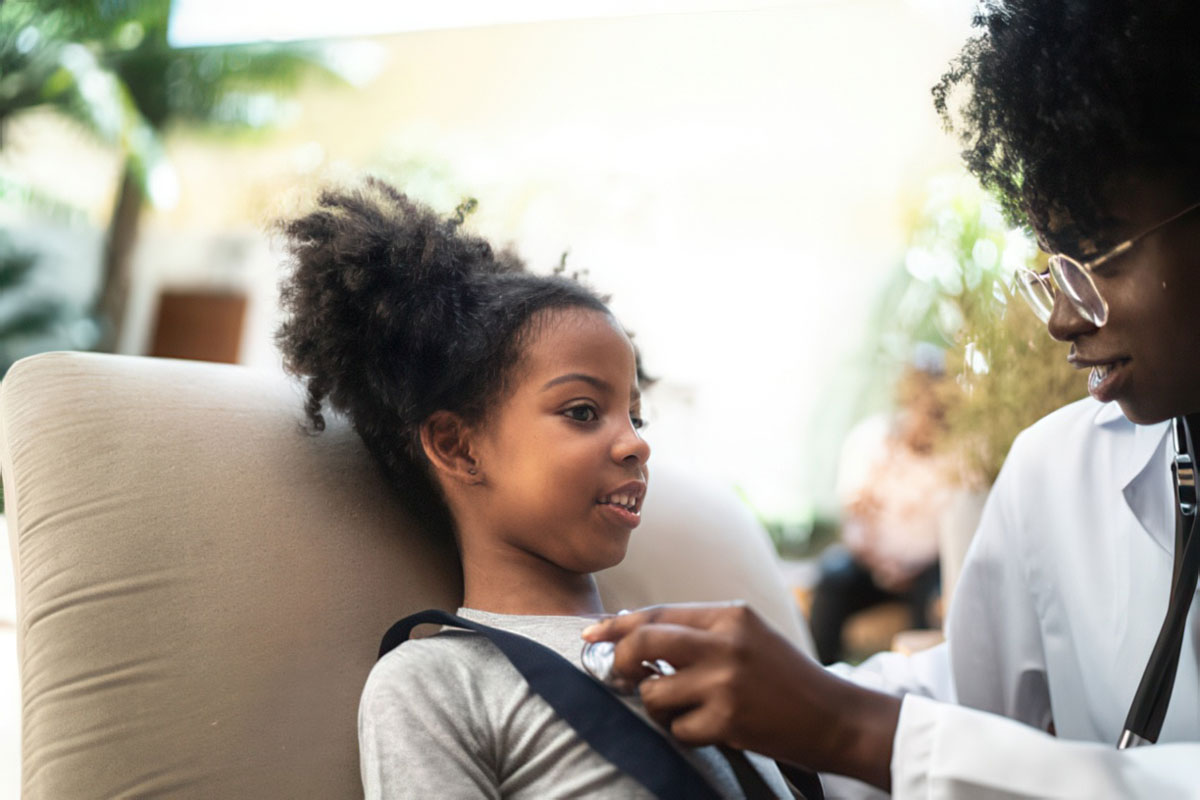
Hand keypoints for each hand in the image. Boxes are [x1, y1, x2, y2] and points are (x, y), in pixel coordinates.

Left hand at [581, 601, 898, 790]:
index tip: (590, 635)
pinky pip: (677, 728)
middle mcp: (725, 641)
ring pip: (654, 689)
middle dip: (621, 660)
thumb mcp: (747, 637)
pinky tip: (709, 729)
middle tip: (623, 677)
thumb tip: (633, 631)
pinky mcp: (729, 718)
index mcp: (729, 614)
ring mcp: (726, 680)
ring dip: (657, 705)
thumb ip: (699, 632)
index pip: (657, 613)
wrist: (836, 716)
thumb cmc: (785, 678)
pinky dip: (684, 733)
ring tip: (682, 709)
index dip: (616, 625)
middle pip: (644, 640)